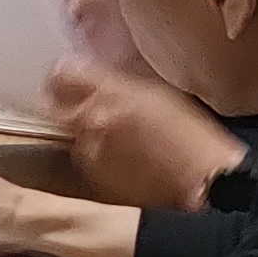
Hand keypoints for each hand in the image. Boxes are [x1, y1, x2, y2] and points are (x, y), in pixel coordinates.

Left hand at [30, 53, 248, 212]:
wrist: (204, 182)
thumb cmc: (191, 135)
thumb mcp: (155, 94)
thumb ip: (115, 84)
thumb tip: (88, 74)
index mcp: (111, 92)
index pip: (64, 73)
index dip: (63, 73)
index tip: (66, 75)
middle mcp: (92, 120)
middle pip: (53, 103)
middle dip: (62, 101)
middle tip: (77, 101)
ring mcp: (89, 152)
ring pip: (67, 132)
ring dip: (79, 129)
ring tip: (109, 134)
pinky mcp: (93, 178)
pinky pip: (81, 158)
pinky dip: (91, 154)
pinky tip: (117, 157)